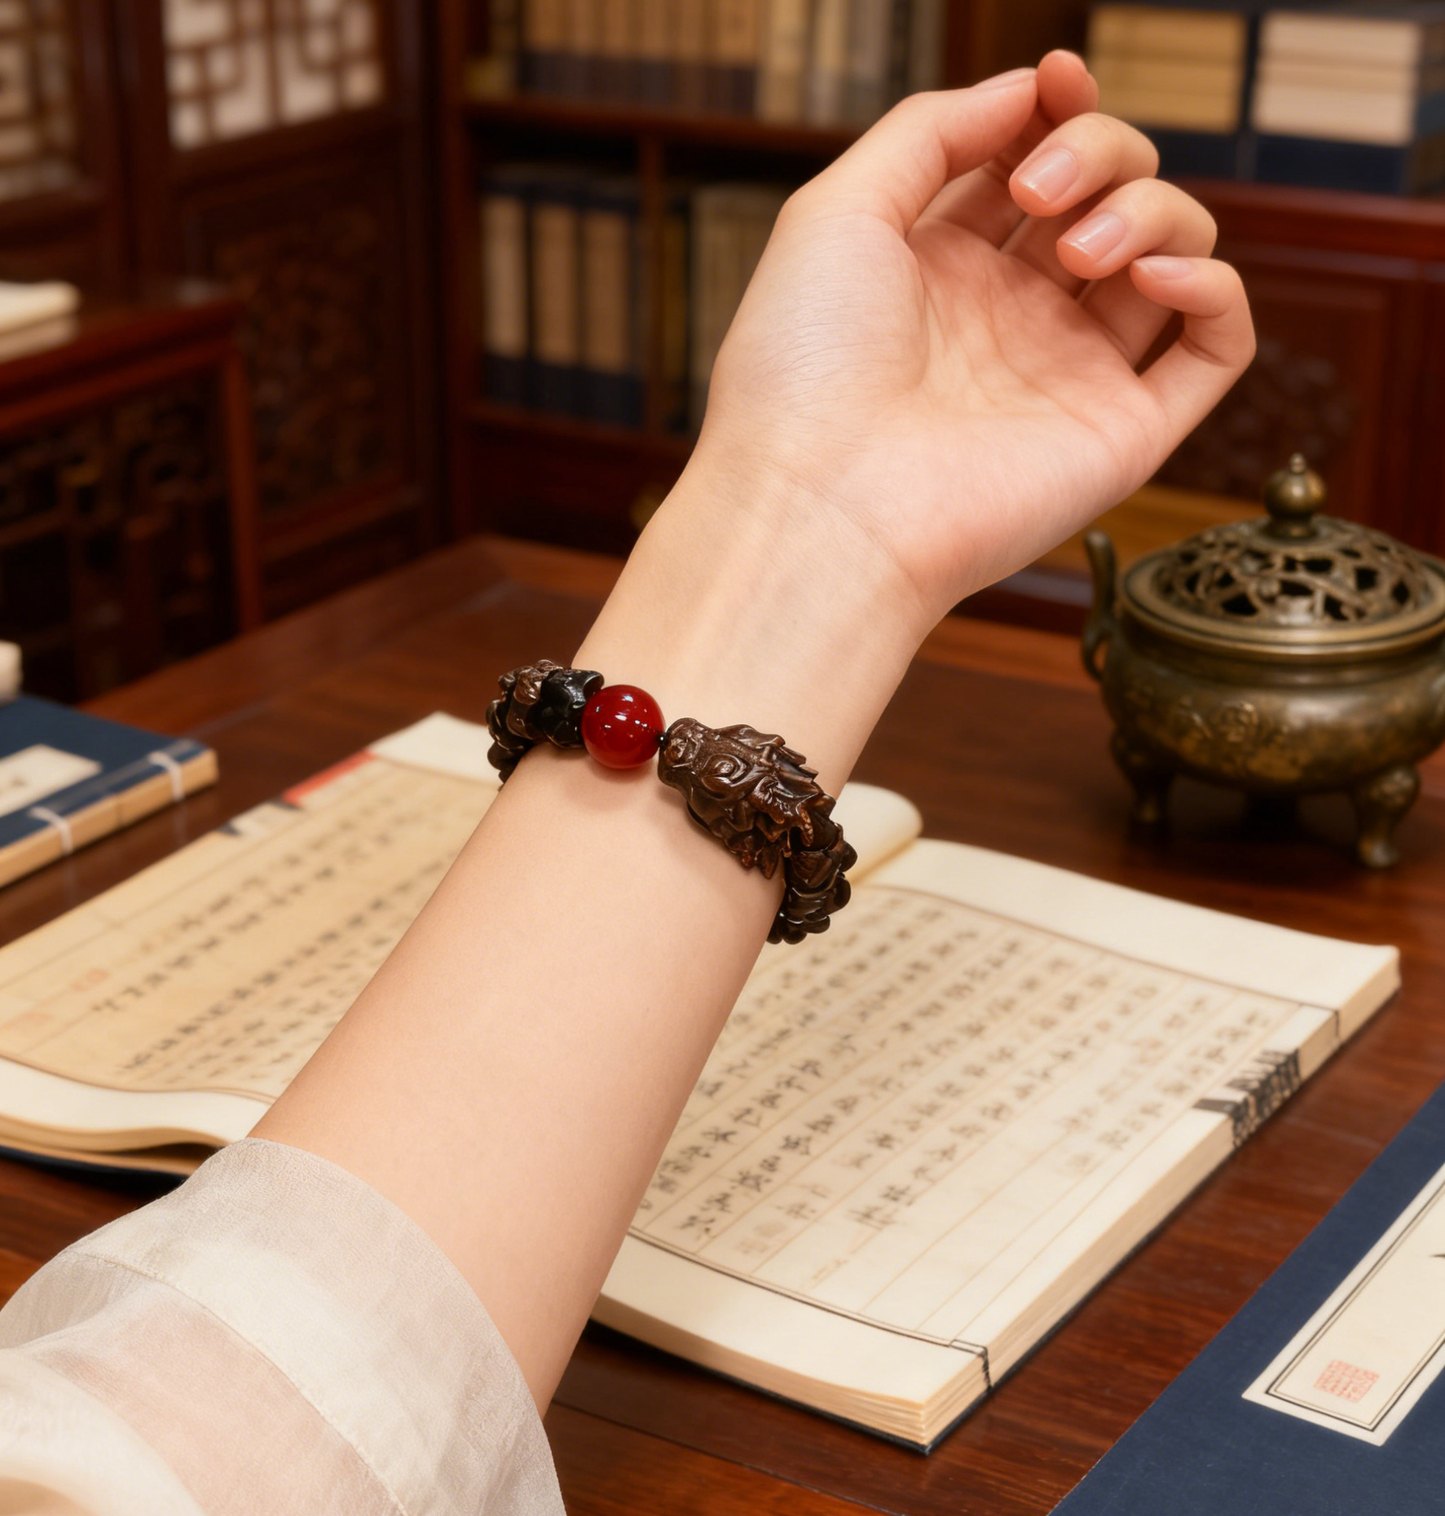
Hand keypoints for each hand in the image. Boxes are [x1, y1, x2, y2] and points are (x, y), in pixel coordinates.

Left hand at [689, 51, 1253, 631]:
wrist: (820, 502)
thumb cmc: (804, 368)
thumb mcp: (838, 211)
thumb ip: (930, 131)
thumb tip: (1028, 90)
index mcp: (944, 270)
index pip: (1036, 164)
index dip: (1062, 110)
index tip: (1060, 80)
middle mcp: (1013, 319)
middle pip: (1110, 192)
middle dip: (1100, 153)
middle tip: (1038, 193)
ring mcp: (1071, 374)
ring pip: (1170, 252)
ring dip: (1150, 211)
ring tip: (1079, 251)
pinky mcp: (1123, 433)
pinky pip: (1215, 348)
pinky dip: (1215, 289)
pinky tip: (1156, 275)